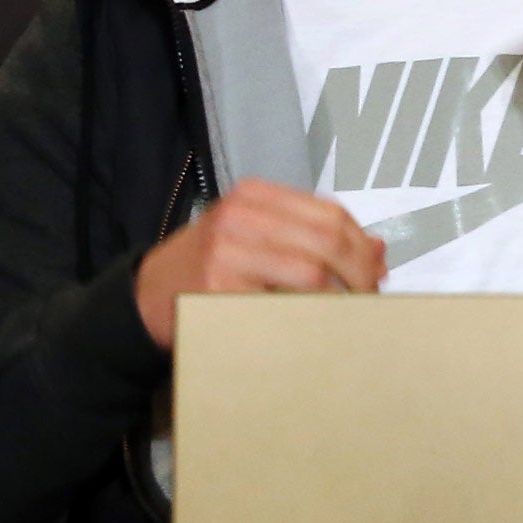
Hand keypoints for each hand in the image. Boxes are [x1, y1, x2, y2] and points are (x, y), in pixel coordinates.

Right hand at [132, 179, 386, 347]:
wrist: (144, 297)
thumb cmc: (209, 268)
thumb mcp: (258, 238)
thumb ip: (313, 238)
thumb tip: (378, 251)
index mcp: (256, 196)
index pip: (331, 214)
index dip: (363, 245)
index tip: (378, 271)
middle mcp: (240, 215)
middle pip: (328, 240)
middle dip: (360, 274)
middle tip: (370, 298)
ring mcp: (226, 251)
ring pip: (311, 273)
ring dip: (339, 299)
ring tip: (347, 314)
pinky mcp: (216, 289)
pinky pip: (280, 305)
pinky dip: (306, 318)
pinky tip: (312, 327)